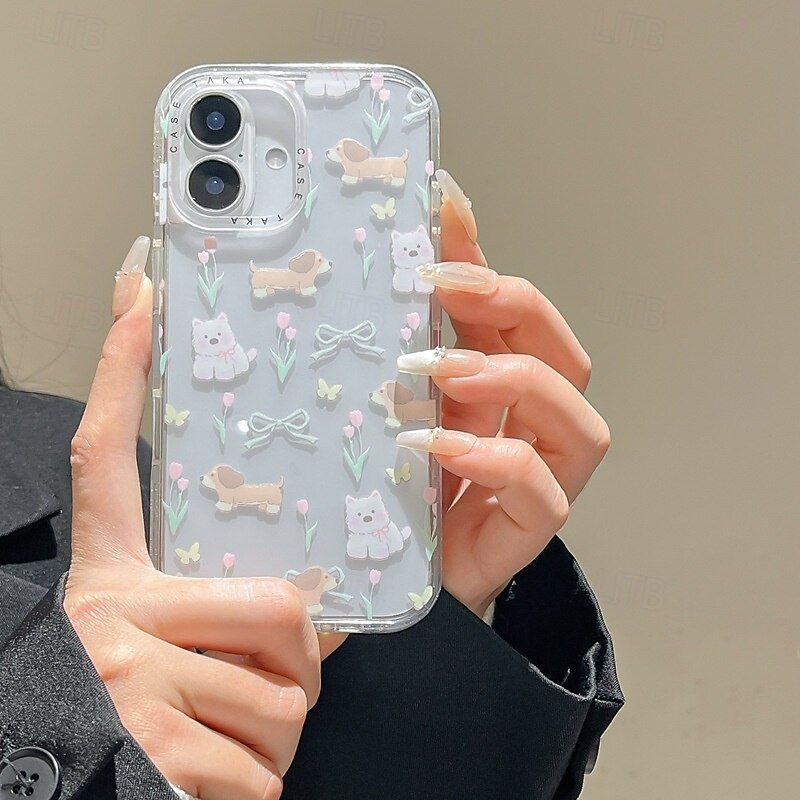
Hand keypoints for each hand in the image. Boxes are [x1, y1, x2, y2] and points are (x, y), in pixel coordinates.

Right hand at [64, 237, 343, 799]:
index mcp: (112, 578)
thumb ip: (237, 621)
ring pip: (280, 698)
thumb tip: (323, 620)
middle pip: (278, 608)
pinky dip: (255, 787)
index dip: (124, 373)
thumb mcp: (174, 654)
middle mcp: (106, 613)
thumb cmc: (136, 720)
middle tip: (266, 691)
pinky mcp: (143, 746)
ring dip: (276, 736)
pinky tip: (211, 784)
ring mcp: (121, 677)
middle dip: (298, 668)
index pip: (110, 456)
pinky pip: (260, 766)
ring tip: (230, 742)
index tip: (138, 292)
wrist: (68, 790)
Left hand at [396, 171, 610, 617]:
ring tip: (446, 371)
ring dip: (517, 381)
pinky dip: (501, 462)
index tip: (441, 213)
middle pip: (562, 353)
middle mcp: (522, 425)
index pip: (509, 310)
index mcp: (491, 387)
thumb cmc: (380, 488)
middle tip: (446, 287)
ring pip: (578, 421)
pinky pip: (545, 495)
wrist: (376, 579)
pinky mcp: (521, 533)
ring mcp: (533, 479)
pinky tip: (442, 448)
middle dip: (514, 307)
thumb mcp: (380, 401)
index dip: (485, 258)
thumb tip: (364, 267)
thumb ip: (386, 342)